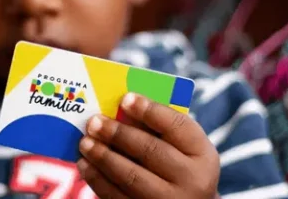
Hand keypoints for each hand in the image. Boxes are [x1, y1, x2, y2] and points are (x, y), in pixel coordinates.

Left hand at [77, 93, 219, 198]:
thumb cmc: (179, 167)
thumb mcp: (184, 149)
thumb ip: (160, 130)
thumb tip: (119, 110)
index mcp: (203, 154)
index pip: (177, 126)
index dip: (150, 110)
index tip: (126, 98)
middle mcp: (192, 180)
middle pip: (150, 151)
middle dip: (118, 134)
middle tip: (94, 121)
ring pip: (131, 177)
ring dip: (103, 157)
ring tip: (85, 142)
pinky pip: (118, 197)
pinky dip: (98, 180)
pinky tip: (86, 165)